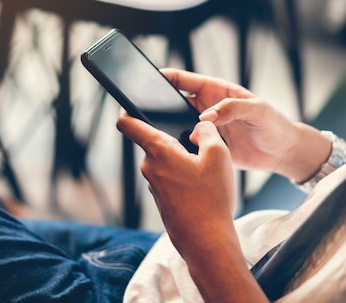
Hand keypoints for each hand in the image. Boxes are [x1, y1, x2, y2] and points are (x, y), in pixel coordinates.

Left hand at [116, 111, 235, 244]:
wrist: (206, 240)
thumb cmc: (211, 198)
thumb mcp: (219, 155)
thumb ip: (207, 131)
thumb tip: (198, 127)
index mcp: (158, 151)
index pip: (129, 124)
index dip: (127, 110)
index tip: (129, 104)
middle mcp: (149, 167)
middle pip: (156, 142)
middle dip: (174, 139)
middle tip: (199, 146)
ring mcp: (154, 184)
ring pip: (166, 161)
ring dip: (181, 160)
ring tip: (204, 171)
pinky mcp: (161, 198)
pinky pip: (170, 178)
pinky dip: (183, 177)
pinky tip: (200, 188)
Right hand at [162, 69, 331, 181]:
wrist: (282, 153)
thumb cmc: (274, 125)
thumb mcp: (258, 110)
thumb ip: (232, 108)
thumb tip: (206, 116)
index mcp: (216, 91)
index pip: (184, 80)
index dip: (165, 77)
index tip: (149, 79)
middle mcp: (206, 107)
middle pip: (174, 102)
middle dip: (159, 103)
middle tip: (146, 109)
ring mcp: (204, 127)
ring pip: (176, 123)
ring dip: (167, 127)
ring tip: (156, 130)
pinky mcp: (206, 146)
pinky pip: (185, 144)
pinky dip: (177, 146)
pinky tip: (172, 150)